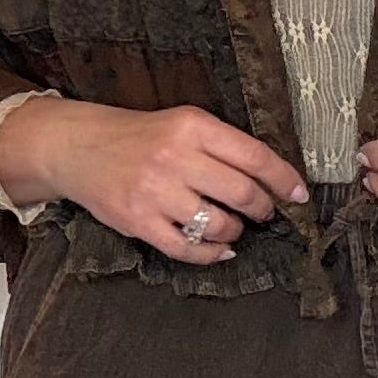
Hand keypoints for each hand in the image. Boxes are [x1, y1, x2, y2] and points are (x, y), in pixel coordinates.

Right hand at [0, 96, 307, 262]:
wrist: (78, 147)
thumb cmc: (139, 137)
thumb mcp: (181, 124)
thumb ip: (221, 147)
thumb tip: (272, 180)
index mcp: (192, 126)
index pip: (254, 156)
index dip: (284, 179)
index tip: (299, 194)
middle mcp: (175, 157)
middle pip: (243, 193)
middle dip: (263, 209)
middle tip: (264, 213)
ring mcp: (156, 191)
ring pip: (220, 224)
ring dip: (236, 231)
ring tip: (233, 227)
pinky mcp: (139, 221)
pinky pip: (188, 248)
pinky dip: (212, 253)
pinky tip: (219, 249)